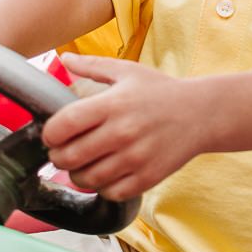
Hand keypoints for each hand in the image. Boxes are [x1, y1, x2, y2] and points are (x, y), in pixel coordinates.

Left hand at [41, 53, 208, 200]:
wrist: (202, 114)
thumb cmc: (161, 91)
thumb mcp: (127, 71)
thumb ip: (92, 65)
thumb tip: (64, 59)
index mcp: (113, 104)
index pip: (65, 124)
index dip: (49, 133)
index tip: (51, 135)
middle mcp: (122, 132)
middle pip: (69, 156)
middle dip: (58, 157)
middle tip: (62, 152)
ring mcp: (135, 158)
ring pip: (87, 178)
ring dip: (77, 174)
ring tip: (82, 164)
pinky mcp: (147, 177)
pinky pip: (110, 192)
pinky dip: (102, 187)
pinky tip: (105, 174)